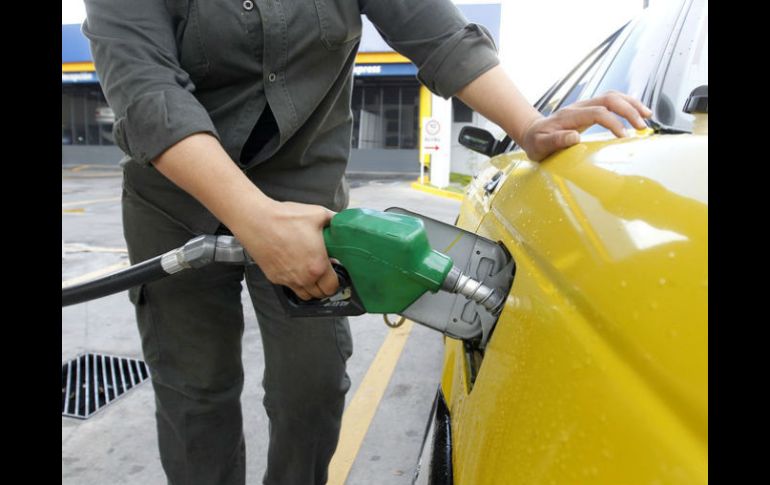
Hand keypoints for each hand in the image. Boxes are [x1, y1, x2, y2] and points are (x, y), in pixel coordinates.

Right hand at [233, 201, 338, 300]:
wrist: (257, 221)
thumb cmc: (287, 218)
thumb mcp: (318, 214)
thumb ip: (334, 220)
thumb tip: (342, 222)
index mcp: (318, 266)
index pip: (333, 287)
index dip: (337, 281)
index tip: (336, 272)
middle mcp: (303, 278)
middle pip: (320, 294)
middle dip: (325, 286)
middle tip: (325, 273)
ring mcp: (288, 280)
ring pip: (305, 295)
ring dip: (311, 288)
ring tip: (311, 273)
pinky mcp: (274, 277)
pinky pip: (289, 287)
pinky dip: (295, 282)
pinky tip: (295, 267)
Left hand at [520, 91, 652, 161]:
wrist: (531, 133)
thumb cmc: (536, 143)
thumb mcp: (540, 146)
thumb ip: (555, 141)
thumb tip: (574, 138)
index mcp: (569, 116)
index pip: (597, 113)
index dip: (614, 123)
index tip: (625, 137)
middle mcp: (579, 107)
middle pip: (609, 99)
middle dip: (628, 110)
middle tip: (642, 126)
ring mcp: (585, 106)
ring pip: (613, 96)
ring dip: (631, 104)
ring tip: (647, 116)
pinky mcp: (590, 109)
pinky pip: (611, 101)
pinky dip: (627, 105)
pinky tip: (638, 113)